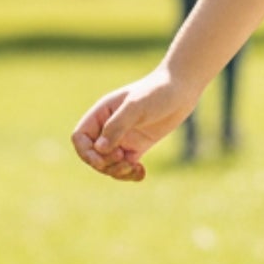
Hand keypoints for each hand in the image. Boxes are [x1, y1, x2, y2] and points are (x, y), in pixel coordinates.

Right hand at [70, 67, 195, 182]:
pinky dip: (131, 173)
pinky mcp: (138, 146)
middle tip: (124, 160)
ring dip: (118, 171)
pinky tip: (142, 173)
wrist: (182, 89)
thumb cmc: (157, 91)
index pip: (80, 138)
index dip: (86, 152)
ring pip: (109, 163)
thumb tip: (100, 148)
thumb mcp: (136, 106)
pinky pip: (127, 165)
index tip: (102, 158)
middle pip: (94, 155)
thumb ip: (117, 126)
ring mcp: (123, 137)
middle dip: (104, 164)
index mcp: (101, 114)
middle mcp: (109, 127)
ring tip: (135, 168)